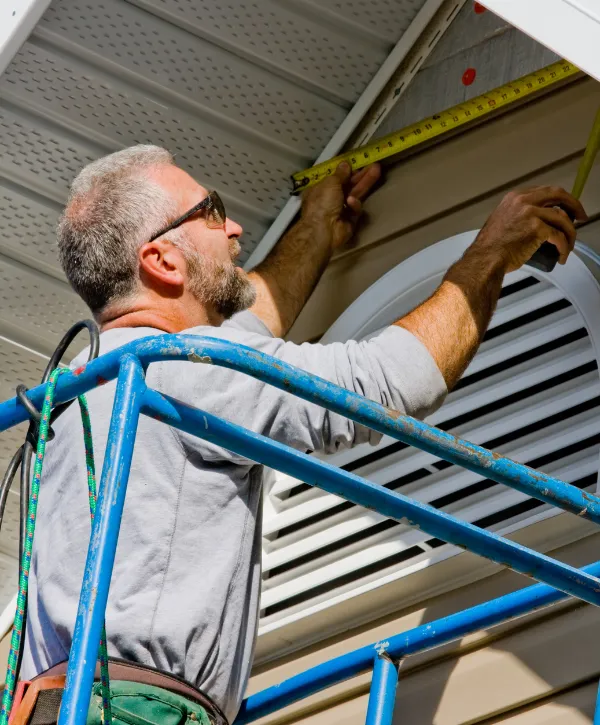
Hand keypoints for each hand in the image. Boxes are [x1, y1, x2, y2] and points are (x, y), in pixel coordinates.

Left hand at [300, 161, 381, 250]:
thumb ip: (340, 173)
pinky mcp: (349, 220)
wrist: (323, 231)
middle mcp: (329, 199)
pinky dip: (354, 205)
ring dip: (364, 183)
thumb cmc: (322, 203)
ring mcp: (340, 210)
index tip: (358, 162)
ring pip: (355, 194)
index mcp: (320, 189)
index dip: (347, 170)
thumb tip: (345, 164)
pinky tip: (351, 202)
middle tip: (374, 165)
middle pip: (348, 185)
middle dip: (361, 175)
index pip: (335, 178)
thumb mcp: (330, 183)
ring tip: (376, 171)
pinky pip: (354, 209)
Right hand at [470, 186, 587, 272]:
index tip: (567, 208)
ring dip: (571, 233)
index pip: (546, 191)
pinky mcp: (537, 228)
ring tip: (569, 245)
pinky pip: (559, 236)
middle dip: (574, 205)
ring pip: (563, 218)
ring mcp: (531, 213)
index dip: (560, 199)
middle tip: (581, 217)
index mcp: (515, 197)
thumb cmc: (491, 247)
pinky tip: (563, 255)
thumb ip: (516, 214)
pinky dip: (565, 247)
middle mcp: (524, 201)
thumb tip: (534, 221)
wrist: (485, 259)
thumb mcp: (501, 220)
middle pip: (559, 195)